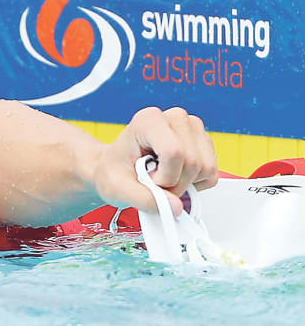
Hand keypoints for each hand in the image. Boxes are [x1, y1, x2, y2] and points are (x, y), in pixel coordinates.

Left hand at [93, 107, 217, 215]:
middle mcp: (174, 118)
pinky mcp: (204, 143)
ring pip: (206, 168)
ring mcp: (192, 128)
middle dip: (174, 184)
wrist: (115, 169)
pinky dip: (195, 184)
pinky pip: (212, 173)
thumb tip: (176, 207)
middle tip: (153, 182)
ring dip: (185, 184)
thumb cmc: (114, 171)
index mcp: (148, 120)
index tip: (148, 179)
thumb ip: (144, 199)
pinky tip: (175, 176)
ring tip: (162, 177)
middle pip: (192, 162)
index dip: (165, 177)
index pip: (174, 152)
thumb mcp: (118, 189)